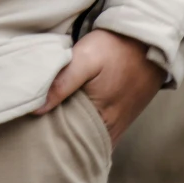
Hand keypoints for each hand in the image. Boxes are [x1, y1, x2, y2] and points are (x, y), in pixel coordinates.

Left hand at [36, 27, 162, 145]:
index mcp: (101, 120)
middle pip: (79, 142)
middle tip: (41, 122)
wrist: (148, 41)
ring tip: (55, 117)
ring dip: (74, 130)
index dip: (51, 133)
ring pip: (90, 138)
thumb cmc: (115, 48)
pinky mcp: (123, 118)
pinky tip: (75, 115)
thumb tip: (36, 109)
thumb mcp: (86, 58)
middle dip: (61, 135)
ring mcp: (119, 126)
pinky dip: (87, 128)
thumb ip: (62, 82)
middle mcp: (111, 130)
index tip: (35, 124)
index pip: (68, 140)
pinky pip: (101, 133)